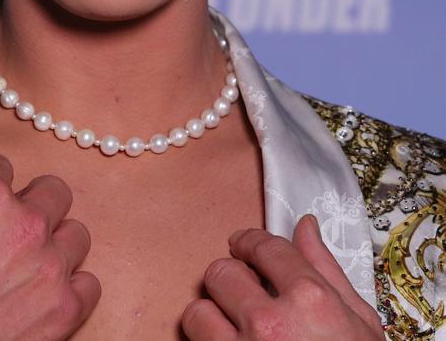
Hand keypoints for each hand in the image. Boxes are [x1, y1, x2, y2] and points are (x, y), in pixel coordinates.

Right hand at [0, 152, 99, 340]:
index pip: (1, 165)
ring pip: (76, 234)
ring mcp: (49, 266)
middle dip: (34, 202)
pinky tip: (48, 293)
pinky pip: (89, 284)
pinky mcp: (63, 307)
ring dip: (56, 244)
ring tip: (33, 261)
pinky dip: (72, 288)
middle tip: (16, 222)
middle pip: (53, 191)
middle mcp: (26, 224)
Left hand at [181, 215, 384, 339]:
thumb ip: (326, 269)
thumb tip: (304, 226)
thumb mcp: (358, 324)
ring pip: (196, 312)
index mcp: (310, 301)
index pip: (263, 247)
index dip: (249, 242)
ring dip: (211, 318)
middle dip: (230, 279)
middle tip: (241, 292)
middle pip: (220, 273)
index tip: (244, 245)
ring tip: (231, 329)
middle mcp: (271, 324)